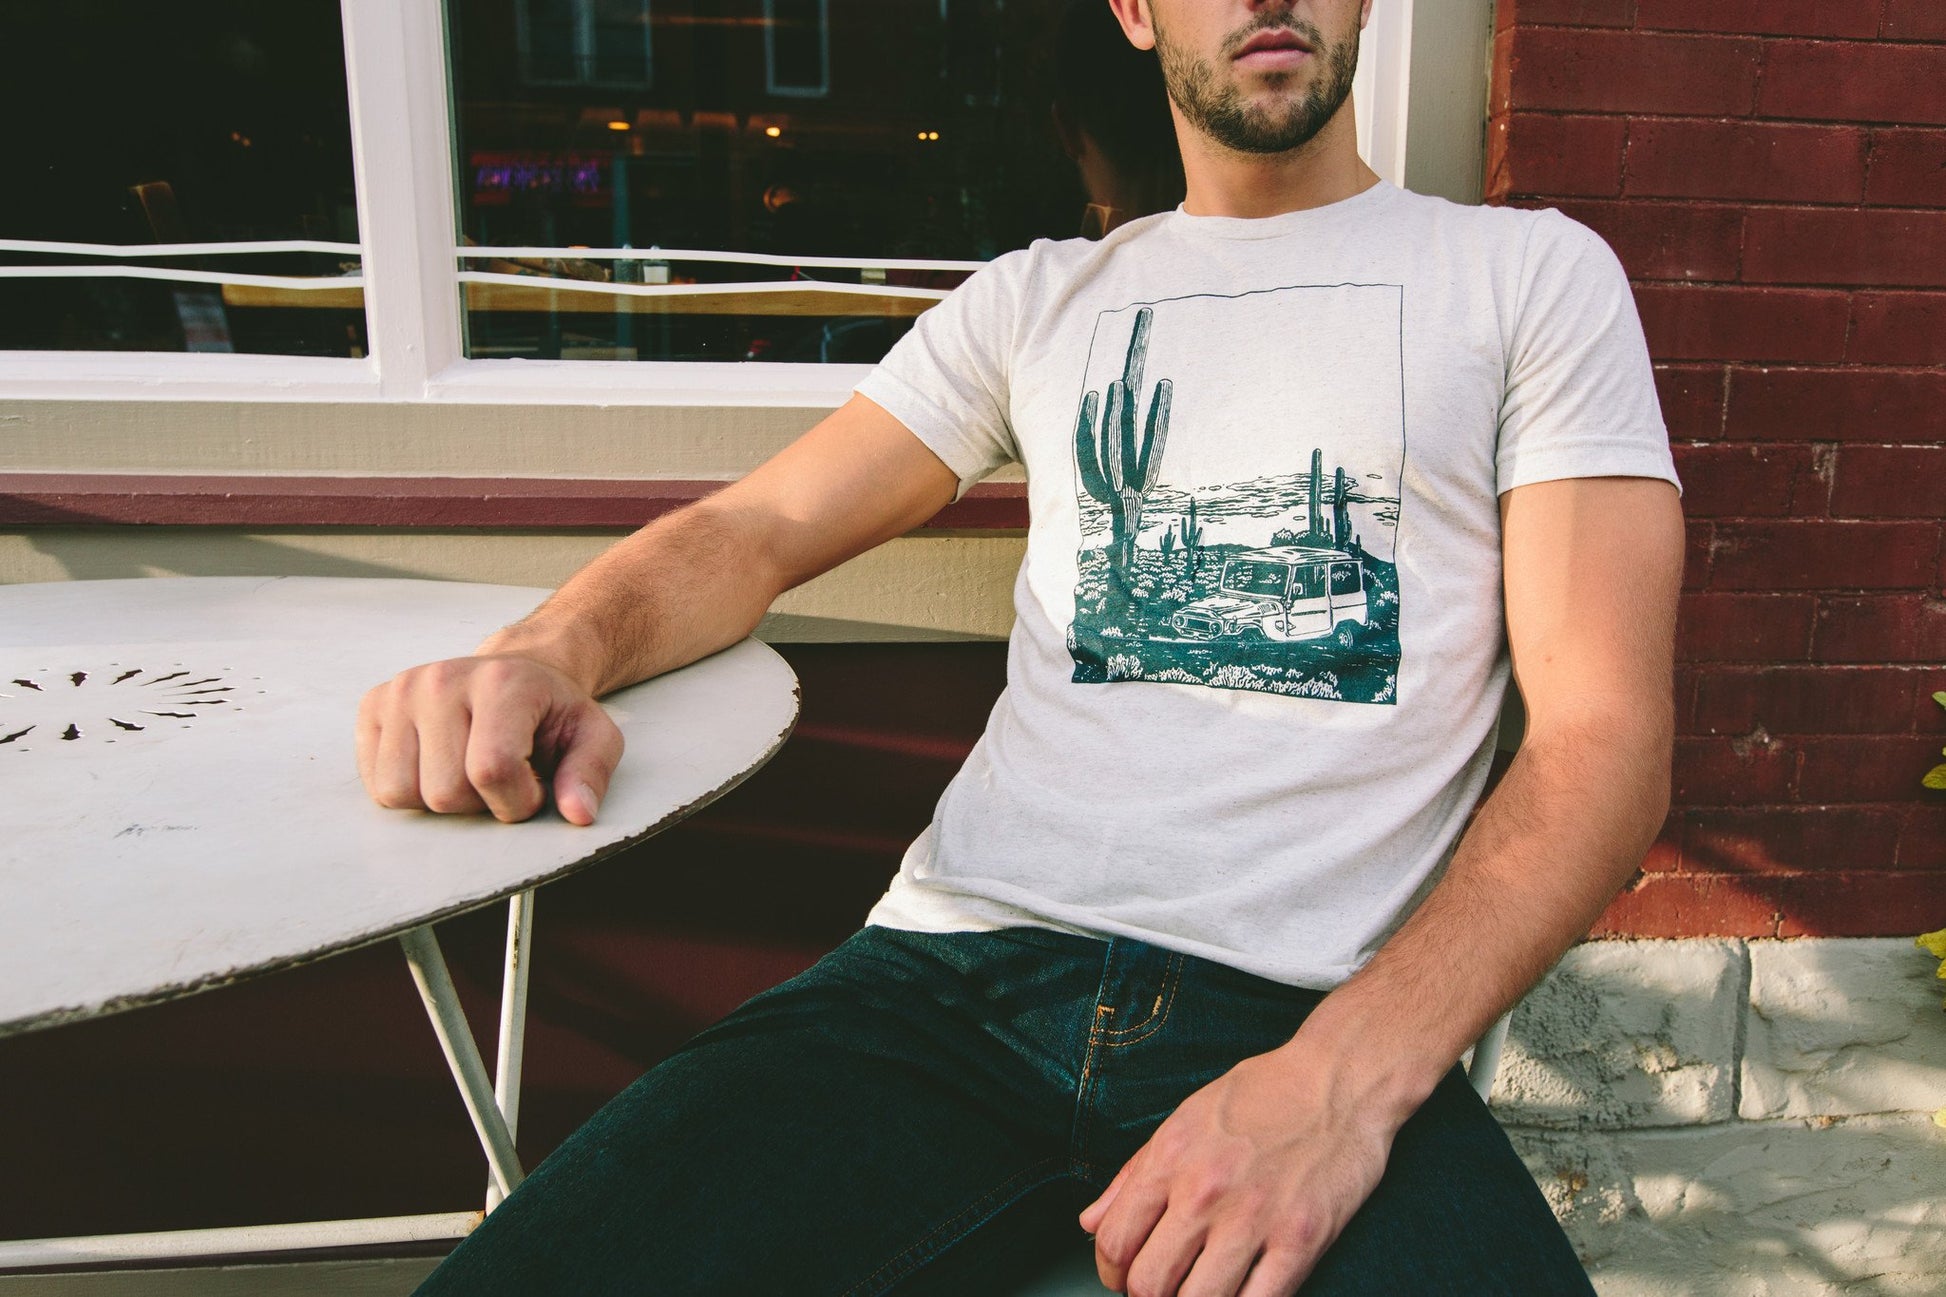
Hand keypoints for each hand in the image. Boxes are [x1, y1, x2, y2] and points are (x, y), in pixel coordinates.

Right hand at [356, 654, 623, 824]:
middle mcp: (442, 679)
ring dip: (441, 801)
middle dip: (479, 804)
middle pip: (444, 792)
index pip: (492, 770)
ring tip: (468, 770)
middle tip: (500, 776)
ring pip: (401, 793)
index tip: (534, 787)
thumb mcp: (592, 737)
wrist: (515, 670)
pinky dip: (409, 790)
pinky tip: (437, 764)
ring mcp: (401, 690)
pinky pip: (376, 784)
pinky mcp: (373, 705)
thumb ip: (589, 774)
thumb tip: (577, 814)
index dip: (517, 800)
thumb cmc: (550, 712)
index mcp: (502, 682)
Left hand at [1078, 1047, 1394, 1296]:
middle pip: (1149, 1283)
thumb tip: (1090, 1221)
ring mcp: (1254, 1219)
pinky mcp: (1301, 1240)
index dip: (1110, 1272)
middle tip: (1162, 1287)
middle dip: (1147, 1295)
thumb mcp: (1185, 1118)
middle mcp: (1205, 1192)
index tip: (1122, 1276)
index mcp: (1171, 1159)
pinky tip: (1239, 1294)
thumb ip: (1133, 1174)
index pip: (1114, 1242)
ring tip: (1200, 1290)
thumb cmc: (1263, 1094)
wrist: (1339, 1078)